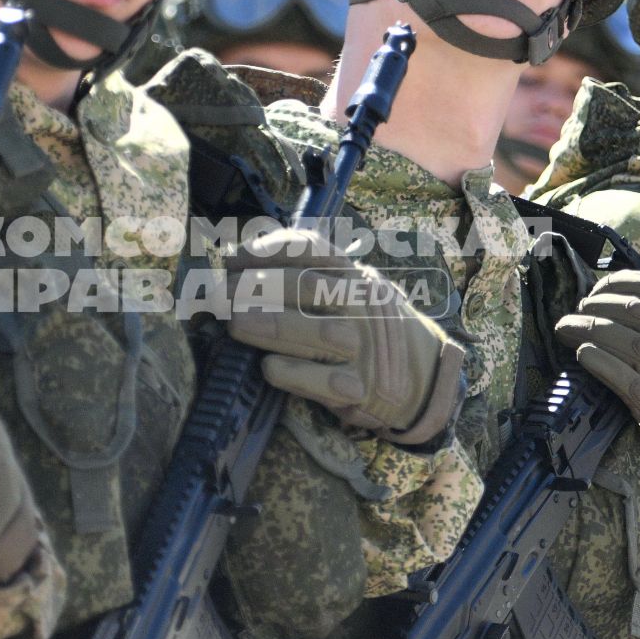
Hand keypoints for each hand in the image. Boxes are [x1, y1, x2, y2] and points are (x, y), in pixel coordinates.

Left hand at [225, 227, 464, 446]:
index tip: (234, 259)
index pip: (312, 249)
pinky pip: (328, 382)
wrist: (417, 375)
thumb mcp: (342, 289)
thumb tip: (232, 267)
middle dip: (261, 288)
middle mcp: (361, 305)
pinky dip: (296, 374)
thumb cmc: (360, 325)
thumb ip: (300, 275)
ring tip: (235, 324)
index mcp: (351, 273)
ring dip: (274, 327)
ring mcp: (364, 346)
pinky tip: (268, 368)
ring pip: (321, 332)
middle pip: (312, 287)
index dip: (270, 250)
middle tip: (221, 295)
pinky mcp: (361, 388)